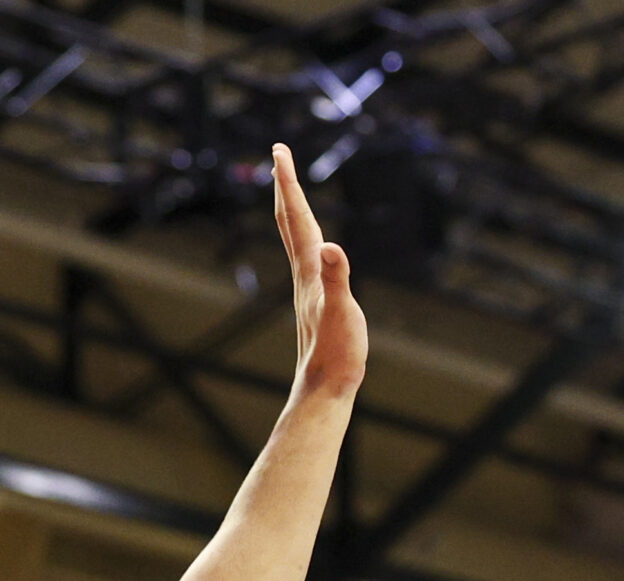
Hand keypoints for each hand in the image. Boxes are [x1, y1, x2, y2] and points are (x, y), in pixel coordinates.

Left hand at [273, 145, 364, 402]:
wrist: (324, 387)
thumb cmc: (337, 352)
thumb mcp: (344, 312)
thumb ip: (338, 279)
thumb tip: (331, 248)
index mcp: (310, 269)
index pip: (297, 216)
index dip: (289, 181)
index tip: (279, 150)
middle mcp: (303, 273)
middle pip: (289, 220)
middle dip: (285, 185)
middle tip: (279, 155)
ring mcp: (307, 287)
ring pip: (295, 238)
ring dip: (292, 209)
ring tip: (289, 189)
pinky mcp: (314, 301)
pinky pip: (307, 257)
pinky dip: (306, 238)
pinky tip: (312, 243)